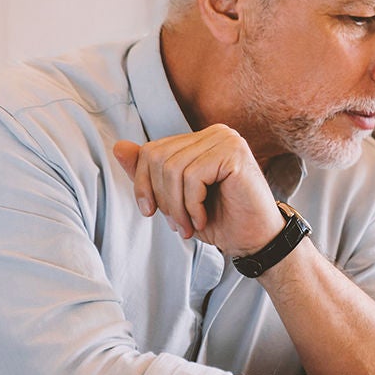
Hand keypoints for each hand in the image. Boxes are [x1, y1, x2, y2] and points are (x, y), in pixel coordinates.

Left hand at [112, 125, 281, 256]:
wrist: (256, 241)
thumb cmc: (220, 220)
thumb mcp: (174, 199)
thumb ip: (149, 174)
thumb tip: (119, 146)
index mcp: (201, 139)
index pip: (151, 151)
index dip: (143, 184)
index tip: (152, 213)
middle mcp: (215, 133)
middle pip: (158, 157)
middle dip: (161, 197)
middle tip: (177, 225)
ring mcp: (227, 139)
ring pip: (173, 168)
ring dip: (176, 206)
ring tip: (190, 226)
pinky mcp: (234, 153)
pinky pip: (193, 176)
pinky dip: (191, 205)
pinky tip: (203, 218)